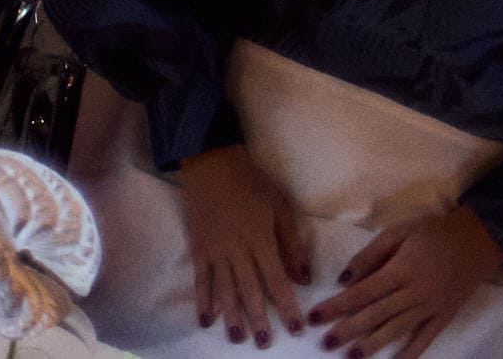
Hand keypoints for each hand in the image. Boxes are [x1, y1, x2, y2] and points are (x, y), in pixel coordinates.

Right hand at [176, 147, 314, 342]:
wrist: (210, 162)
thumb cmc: (251, 183)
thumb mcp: (280, 208)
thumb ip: (292, 244)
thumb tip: (304, 278)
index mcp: (260, 239)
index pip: (276, 280)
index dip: (287, 306)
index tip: (297, 327)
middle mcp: (236, 249)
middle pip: (249, 290)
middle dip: (258, 318)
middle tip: (263, 342)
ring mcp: (214, 250)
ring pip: (224, 288)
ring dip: (231, 315)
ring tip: (237, 337)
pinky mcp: (198, 247)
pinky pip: (201, 278)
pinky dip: (203, 299)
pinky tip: (206, 318)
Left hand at [310, 206, 501, 358]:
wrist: (480, 239)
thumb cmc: (434, 231)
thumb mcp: (398, 232)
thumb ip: (370, 255)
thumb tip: (344, 280)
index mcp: (401, 269)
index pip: (362, 292)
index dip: (336, 306)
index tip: (315, 316)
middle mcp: (415, 292)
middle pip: (375, 314)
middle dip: (347, 329)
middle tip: (325, 343)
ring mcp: (432, 307)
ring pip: (396, 329)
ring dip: (372, 344)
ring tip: (351, 356)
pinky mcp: (445, 316)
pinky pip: (425, 338)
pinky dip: (410, 352)